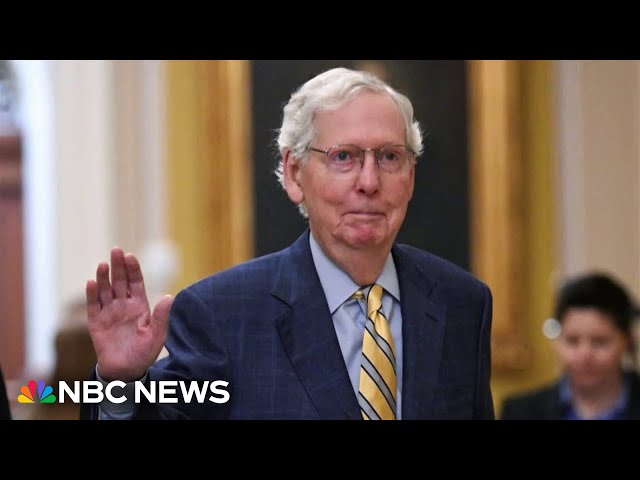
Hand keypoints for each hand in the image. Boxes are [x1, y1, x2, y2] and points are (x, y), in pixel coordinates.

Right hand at [86, 247, 173, 381]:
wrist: (126, 370)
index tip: (130, 256)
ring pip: (106, 290)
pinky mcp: (96, 322)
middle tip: (116, 250)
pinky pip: (93, 305)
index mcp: (139, 305)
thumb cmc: (144, 352)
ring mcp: (109, 312)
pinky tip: (91, 282)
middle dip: (118, 266)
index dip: (133, 269)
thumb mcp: (157, 335)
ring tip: (103, 265)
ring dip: (104, 277)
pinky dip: (92, 294)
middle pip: (120, 281)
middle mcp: (123, 305)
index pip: (136, 283)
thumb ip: (161, 317)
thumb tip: (170, 297)